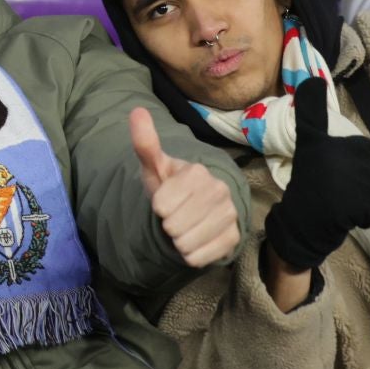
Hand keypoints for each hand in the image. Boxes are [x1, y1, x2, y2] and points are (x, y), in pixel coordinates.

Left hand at [130, 107, 240, 267]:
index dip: (158, 207)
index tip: (166, 201)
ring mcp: (229, 215)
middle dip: (168, 224)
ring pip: (185, 243)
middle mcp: (219, 191)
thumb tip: (136, 110)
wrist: (194, 210)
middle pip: (173, 225)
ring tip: (184, 227)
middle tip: (175, 216)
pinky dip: (190, 254)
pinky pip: (198, 258)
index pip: (161, 205)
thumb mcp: (154, 167)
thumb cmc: (170, 188)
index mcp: (198, 173)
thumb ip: (145, 143)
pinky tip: (195, 240)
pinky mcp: (233, 239)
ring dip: (178, 240)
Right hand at [262, 77, 369, 271]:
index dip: (347, 155)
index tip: (329, 163)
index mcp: (360, 147)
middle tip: (331, 181)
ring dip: (357, 194)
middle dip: (355, 175)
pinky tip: (344, 211)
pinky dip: (360, 212)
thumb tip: (312, 79)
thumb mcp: (308, 139)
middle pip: (369, 169)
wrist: (308, 215)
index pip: (362, 148)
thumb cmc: (308, 175)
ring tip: (336, 197)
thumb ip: (312, 110)